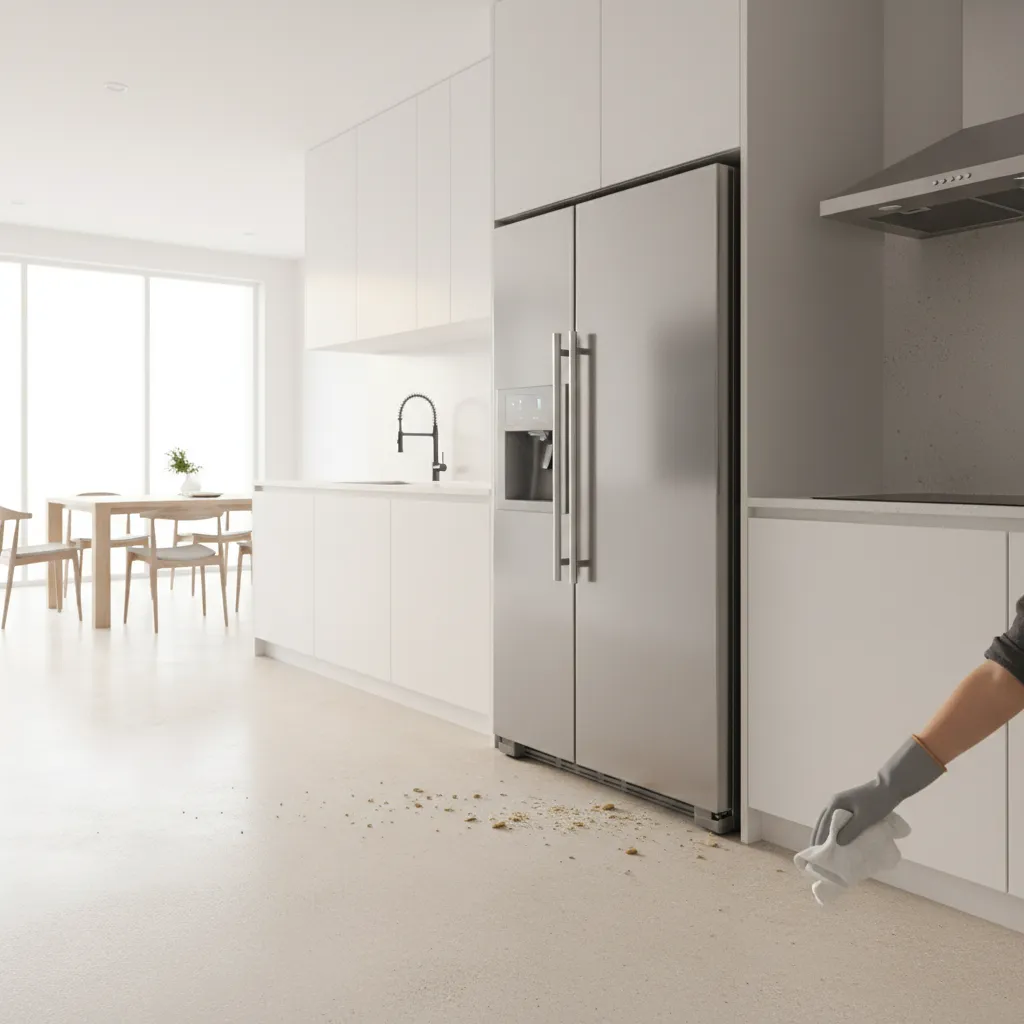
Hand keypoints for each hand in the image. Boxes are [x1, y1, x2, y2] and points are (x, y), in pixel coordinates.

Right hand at [810, 736, 944, 847]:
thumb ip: (851, 830)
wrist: (889, 787)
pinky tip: (838, 838)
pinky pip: (837, 820)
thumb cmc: (877, 803)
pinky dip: (834, 830)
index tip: (815, 852)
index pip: (823, 824)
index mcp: (836, 804)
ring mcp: (842, 803)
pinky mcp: (850, 806)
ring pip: (829, 821)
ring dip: (825, 833)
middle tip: (816, 853)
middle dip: (818, 836)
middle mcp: (835, 803)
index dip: (819, 838)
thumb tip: (837, 843)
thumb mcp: (865, 818)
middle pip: (822, 822)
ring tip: (824, 848)